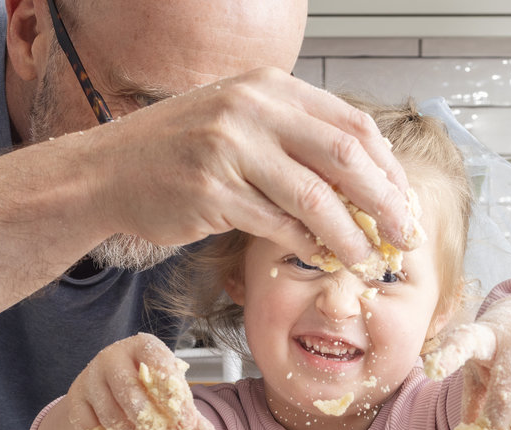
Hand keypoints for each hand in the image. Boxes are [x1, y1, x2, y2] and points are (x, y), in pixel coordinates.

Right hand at [65, 333, 214, 429]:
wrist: (110, 388)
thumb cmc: (150, 388)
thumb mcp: (172, 396)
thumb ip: (189, 415)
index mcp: (142, 346)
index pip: (160, 367)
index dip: (174, 398)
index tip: (188, 425)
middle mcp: (111, 357)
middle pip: (130, 395)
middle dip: (155, 426)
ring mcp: (90, 377)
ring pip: (110, 416)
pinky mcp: (76, 400)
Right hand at [91, 68, 418, 272]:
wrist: (106, 172)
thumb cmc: (178, 153)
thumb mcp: (240, 123)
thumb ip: (294, 138)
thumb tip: (363, 179)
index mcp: (268, 88)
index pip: (351, 125)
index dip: (386, 169)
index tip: (403, 202)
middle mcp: (252, 110)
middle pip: (344, 157)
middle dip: (384, 202)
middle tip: (404, 236)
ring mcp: (230, 149)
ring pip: (315, 198)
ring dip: (350, 236)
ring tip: (368, 260)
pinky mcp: (212, 192)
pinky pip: (278, 225)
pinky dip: (307, 246)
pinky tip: (322, 259)